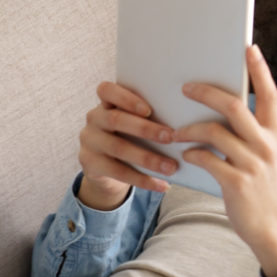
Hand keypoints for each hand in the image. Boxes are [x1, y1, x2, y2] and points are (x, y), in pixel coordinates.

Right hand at [77, 81, 177, 209]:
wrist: (107, 167)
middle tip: (171, 137)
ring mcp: (89, 141)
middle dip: (145, 129)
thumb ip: (149, 117)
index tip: (149, 110)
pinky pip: (118, 172)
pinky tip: (162, 185)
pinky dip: (143, 179)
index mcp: (106, 102)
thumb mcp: (134, 123)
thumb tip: (187, 121)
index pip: (106, 90)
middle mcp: (94, 118)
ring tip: (171, 167)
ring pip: (118, 148)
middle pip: (116, 120)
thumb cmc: (130, 137)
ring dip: (148, 158)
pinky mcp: (89, 163)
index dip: (126, 98)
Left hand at [173, 45, 276, 276]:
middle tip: (185, 88)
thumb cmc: (262, 189)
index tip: (248, 48)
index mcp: (275, 134)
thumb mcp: (266, 157)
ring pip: (214, 131)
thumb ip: (251, 134)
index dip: (260, 70)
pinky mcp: (236, 182)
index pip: (270, 94)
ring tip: (175, 131)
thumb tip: (220, 111)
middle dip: (206, 92)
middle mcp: (267, 144)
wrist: (272, 228)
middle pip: (234, 105)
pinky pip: (207, 158)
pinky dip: (193, 153)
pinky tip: (186, 155)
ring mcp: (253, 163)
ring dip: (189, 128)